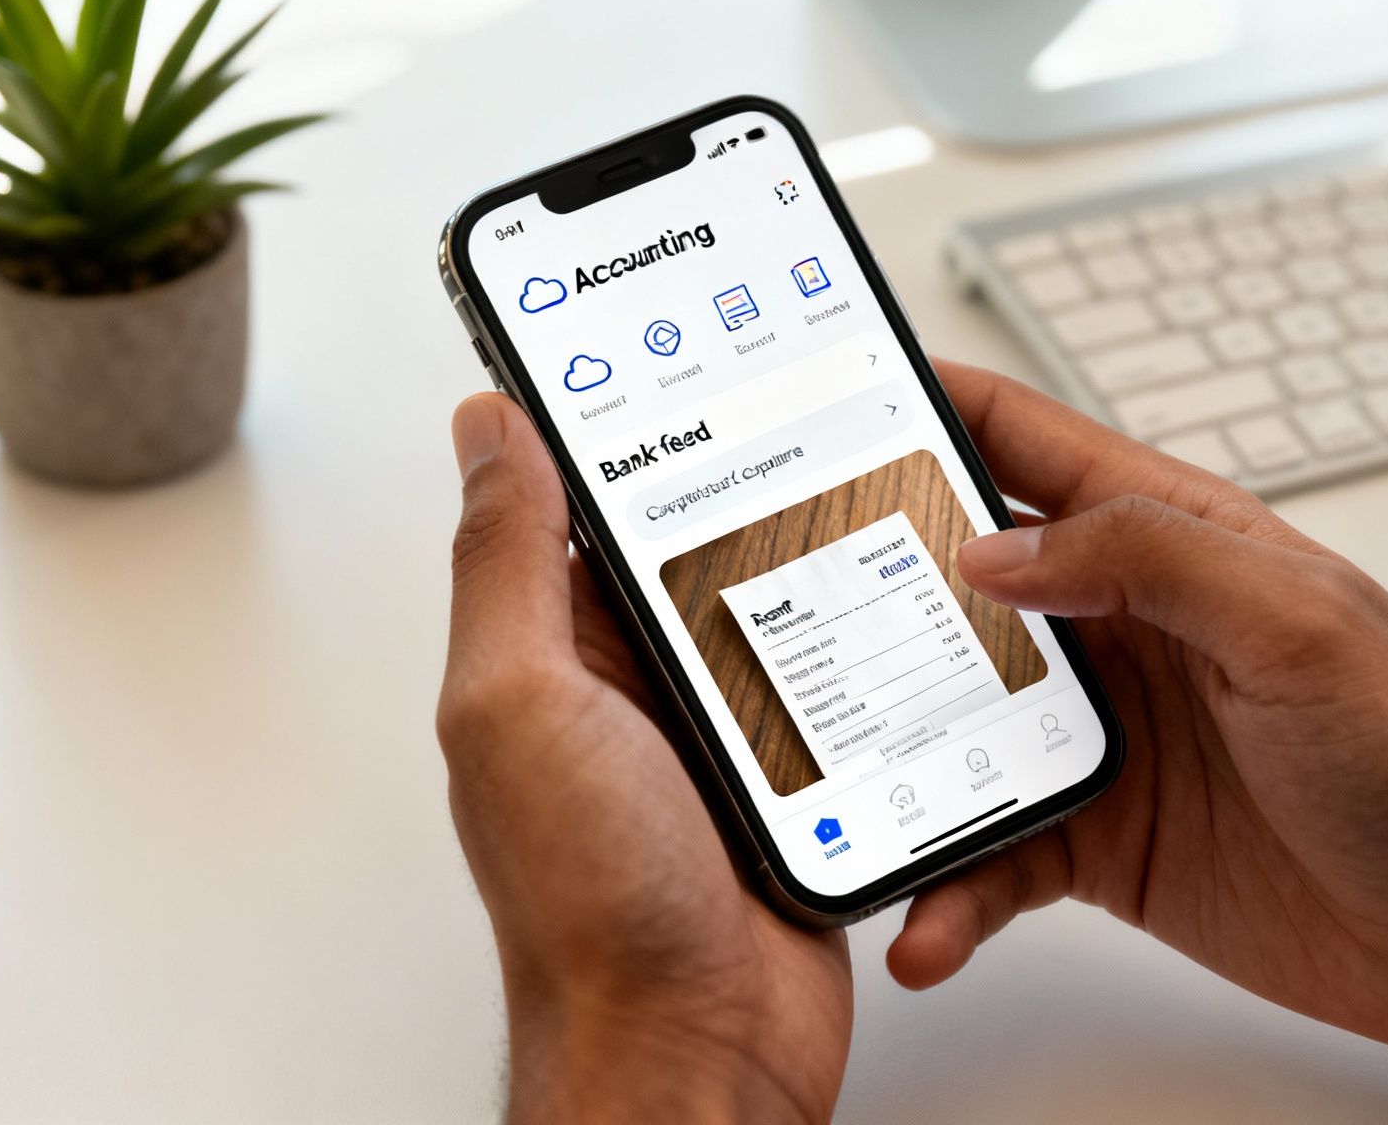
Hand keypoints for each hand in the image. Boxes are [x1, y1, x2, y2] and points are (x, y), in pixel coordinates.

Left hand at [436, 394, 850, 1123]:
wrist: (696, 1051)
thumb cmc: (592, 910)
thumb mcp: (523, 705)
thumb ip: (507, 564)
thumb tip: (492, 429)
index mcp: (554, 650)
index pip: (574, 499)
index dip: (611, 417)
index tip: (655, 336)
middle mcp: (629, 684)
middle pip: (693, 542)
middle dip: (745, 479)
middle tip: (802, 398)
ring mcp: (712, 731)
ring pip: (772, 605)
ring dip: (813, 565)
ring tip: (864, 490)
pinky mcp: (788, 777)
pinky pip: (829, 684)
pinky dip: (862, 653)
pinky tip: (896, 614)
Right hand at [889, 361, 1387, 1122]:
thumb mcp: (1293, 624)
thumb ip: (1145, 558)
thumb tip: (996, 546)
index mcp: (1173, 543)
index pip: (1028, 445)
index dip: (932, 408)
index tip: (835, 401)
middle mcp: (1125, 629)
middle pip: (959, 583)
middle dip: (868, 588)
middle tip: (781, 606)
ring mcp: (1106, 733)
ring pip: (954, 722)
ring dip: (895, 758)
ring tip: (839, 794)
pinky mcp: (1097, 835)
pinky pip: (992, 848)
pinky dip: (949, 885)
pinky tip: (929, 918)